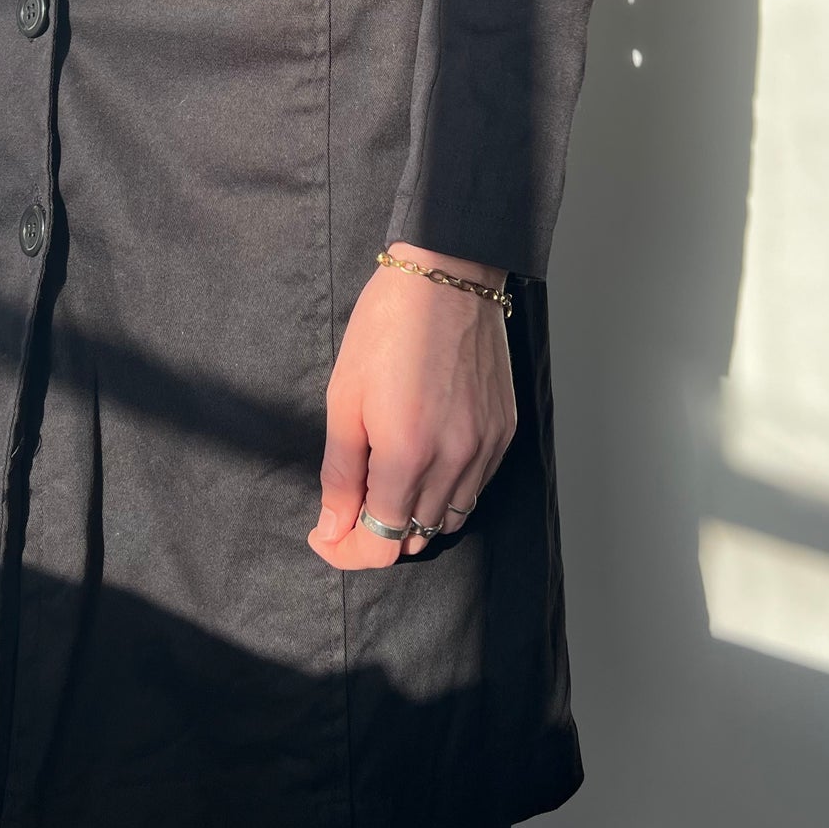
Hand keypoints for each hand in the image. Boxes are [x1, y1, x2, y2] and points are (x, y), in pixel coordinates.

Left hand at [306, 242, 516, 566]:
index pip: (381, 543)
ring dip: (413, 516)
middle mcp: (455, 460)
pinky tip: (423, 460)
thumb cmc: (386, 327)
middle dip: (375, 532)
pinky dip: (445, 491)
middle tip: (348, 504)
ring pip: (448, 518)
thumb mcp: (344, 398)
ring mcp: (486, 447)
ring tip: (385, 482)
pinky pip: (475, 488)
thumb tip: (333, 529)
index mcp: (408, 453)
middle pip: (415, 536)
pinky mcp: (504, 431)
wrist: (446, 276)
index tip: (324, 536)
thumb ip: (340, 473)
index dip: (347, 552)